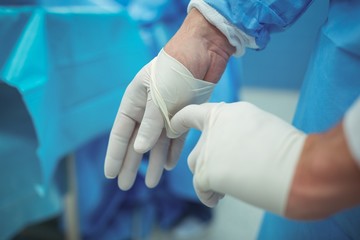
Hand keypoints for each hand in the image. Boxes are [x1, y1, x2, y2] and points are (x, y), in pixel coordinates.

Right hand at [104, 8, 234, 190]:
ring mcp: (167, 113)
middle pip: (137, 142)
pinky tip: (169, 164)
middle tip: (125, 186)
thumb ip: (150, 123)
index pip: (121, 132)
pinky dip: (173, 150)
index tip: (110, 174)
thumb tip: (140, 149)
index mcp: (135, 101)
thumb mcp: (159, 95)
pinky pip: (176, 137)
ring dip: (154, 161)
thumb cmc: (175, 68)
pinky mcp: (185, 114)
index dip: (115, 154)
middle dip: (132, 164)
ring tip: (151, 183)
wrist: (203, 51)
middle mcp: (149, 109)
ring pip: (157, 143)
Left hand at [170, 102, 305, 214]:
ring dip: (210, 179)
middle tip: (229, 173)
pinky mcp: (207, 172)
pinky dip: (209, 195)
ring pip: (198, 168)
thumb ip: (237, 131)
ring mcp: (208, 150)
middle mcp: (213, 128)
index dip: (180, 120)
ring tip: (232, 186)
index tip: (172, 126)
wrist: (296, 167)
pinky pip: (201, 188)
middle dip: (208, 164)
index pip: (194, 113)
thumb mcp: (259, 126)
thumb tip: (228, 146)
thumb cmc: (286, 149)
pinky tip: (220, 197)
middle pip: (198, 151)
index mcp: (227, 113)